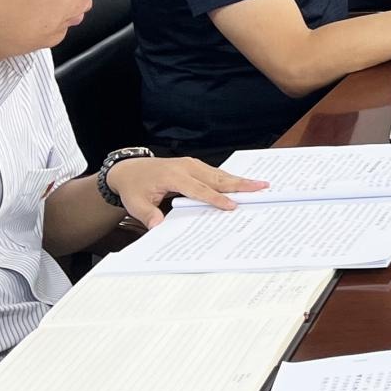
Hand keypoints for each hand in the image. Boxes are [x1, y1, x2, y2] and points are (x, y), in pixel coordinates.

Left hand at [105, 156, 268, 229]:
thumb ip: (148, 215)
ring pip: (219, 174)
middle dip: (240, 184)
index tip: (232, 206)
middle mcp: (186, 167)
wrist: (129, 169)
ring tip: (259, 185)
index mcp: (174, 176)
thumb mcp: (136, 204)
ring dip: (239, 180)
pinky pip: (215, 173)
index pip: (199, 189)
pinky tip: (243, 183)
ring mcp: (192, 165)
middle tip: (261, 187)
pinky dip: (230, 179)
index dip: (216, 199)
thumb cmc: (134, 187)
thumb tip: (159, 226)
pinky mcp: (194, 166)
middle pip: (217, 178)